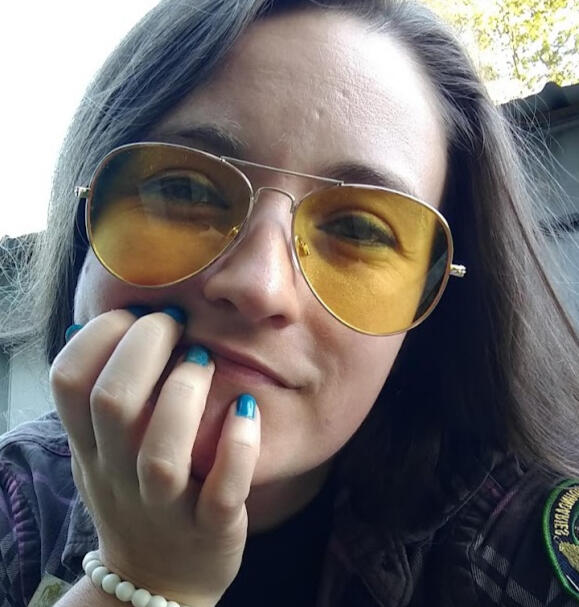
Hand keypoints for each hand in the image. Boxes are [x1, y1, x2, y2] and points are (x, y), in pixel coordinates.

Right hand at [50, 309, 260, 606]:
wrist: (157, 582)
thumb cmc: (134, 498)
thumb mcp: (100, 453)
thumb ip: (95, 399)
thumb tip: (89, 325)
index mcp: (89, 447)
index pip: (68, 381)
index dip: (100, 336)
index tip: (136, 314)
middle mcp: (119, 475)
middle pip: (114, 402)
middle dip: (145, 346)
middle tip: (174, 323)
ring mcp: (166, 505)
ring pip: (164, 450)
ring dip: (186, 393)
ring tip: (204, 361)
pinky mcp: (212, 527)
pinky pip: (223, 488)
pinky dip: (238, 444)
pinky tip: (246, 408)